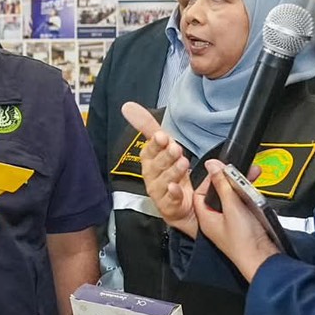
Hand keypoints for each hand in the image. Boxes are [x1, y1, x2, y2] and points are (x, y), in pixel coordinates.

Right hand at [119, 102, 195, 236]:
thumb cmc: (173, 175)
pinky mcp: (168, 207)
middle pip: (155, 166)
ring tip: (182, 163)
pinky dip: (173, 193)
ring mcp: (159, 193)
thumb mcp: (165, 148)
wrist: (185, 207)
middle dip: (165, 156)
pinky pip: (169, 200)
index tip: (161, 136)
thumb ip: (149, 128)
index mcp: (151, 161)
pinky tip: (176, 187)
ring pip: (163, 181)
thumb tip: (129, 106)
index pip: (148, 151)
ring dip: (172, 171)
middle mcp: (152, 177)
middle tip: (175, 148)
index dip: (154, 144)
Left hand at [191, 159, 277, 282]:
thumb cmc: (244, 241)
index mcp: (206, 217)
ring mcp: (231, 222)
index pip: (201, 192)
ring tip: (251, 177)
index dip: (210, 179)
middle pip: (219, 193)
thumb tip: (212, 165)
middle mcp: (216, 220)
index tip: (221, 169)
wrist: (264, 260)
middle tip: (240, 171)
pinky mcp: (245, 223)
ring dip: (242, 187)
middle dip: (230, 180)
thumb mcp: (232, 207)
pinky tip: (256, 192)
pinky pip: (244, 204)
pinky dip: (249, 196)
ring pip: (233, 197)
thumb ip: (223, 185)